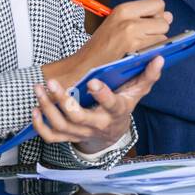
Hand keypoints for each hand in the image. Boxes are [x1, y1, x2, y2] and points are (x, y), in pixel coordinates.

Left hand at [31, 55, 163, 153]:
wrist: (113, 132)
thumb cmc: (124, 106)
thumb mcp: (138, 92)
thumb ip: (148, 75)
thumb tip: (159, 58)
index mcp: (115, 112)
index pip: (110, 105)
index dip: (102, 95)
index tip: (92, 81)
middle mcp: (97, 125)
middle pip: (77, 118)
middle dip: (63, 101)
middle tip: (53, 84)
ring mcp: (81, 132)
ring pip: (61, 125)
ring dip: (47, 108)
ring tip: (39, 88)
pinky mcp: (68, 137)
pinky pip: (51, 136)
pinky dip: (40, 125)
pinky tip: (35, 108)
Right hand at [43, 0, 170, 86]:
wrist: (85, 65)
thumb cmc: (102, 46)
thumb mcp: (119, 23)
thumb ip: (144, 18)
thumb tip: (169, 16)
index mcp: (124, 8)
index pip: (158, 3)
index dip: (157, 14)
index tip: (148, 23)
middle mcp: (128, 18)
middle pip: (164, 20)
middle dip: (158, 30)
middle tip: (143, 38)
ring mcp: (131, 33)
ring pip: (163, 36)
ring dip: (156, 43)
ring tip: (138, 47)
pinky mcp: (134, 49)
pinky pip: (157, 48)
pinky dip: (151, 53)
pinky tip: (139, 55)